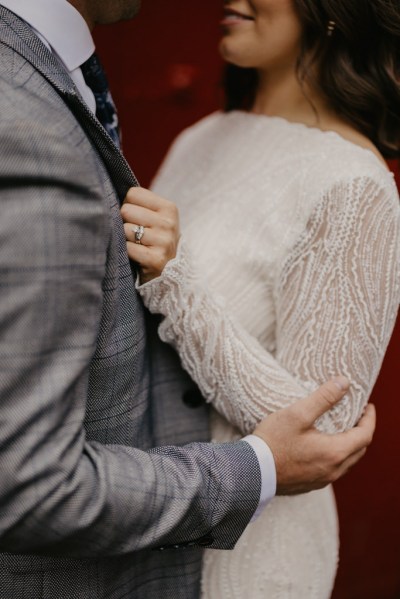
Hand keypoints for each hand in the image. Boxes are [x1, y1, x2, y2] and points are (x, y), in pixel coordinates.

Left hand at [121, 187, 179, 283]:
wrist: (170, 271)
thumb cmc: (156, 238)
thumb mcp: (156, 217)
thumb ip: (139, 203)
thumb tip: (109, 191)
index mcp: (169, 208)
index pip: (133, 193)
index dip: (127, 204)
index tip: (134, 216)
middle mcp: (168, 223)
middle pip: (126, 210)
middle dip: (124, 221)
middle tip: (134, 232)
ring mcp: (164, 242)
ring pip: (125, 229)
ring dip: (125, 238)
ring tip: (136, 244)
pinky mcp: (156, 260)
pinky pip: (128, 248)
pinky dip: (127, 252)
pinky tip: (136, 255)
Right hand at [253, 377, 374, 494]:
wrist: (251, 471)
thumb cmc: (273, 441)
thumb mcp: (298, 413)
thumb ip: (323, 398)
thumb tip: (344, 383)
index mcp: (334, 453)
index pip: (365, 435)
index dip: (370, 419)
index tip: (368, 405)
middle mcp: (333, 470)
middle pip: (359, 450)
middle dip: (362, 431)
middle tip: (358, 415)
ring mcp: (321, 480)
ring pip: (347, 462)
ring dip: (350, 445)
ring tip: (343, 429)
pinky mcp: (309, 484)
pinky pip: (332, 470)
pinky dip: (337, 456)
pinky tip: (323, 447)